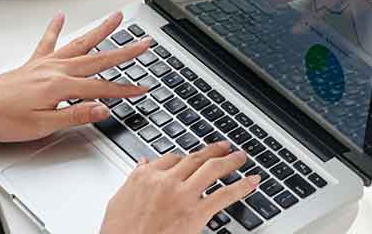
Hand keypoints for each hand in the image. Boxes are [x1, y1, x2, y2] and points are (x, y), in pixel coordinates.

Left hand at [0, 11, 149, 143]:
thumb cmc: (2, 119)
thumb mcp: (42, 125)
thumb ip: (75, 115)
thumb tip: (103, 109)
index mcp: (60, 87)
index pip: (102, 88)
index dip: (125, 90)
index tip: (142, 89)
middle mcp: (55, 70)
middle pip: (98, 58)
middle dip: (125, 51)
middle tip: (144, 43)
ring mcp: (44, 64)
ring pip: (79, 43)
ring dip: (100, 31)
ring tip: (116, 17)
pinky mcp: (32, 63)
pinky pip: (47, 42)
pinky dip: (55, 28)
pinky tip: (60, 16)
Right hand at [98, 142, 259, 233]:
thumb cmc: (119, 233)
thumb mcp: (119, 202)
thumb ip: (133, 180)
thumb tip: (142, 163)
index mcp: (145, 177)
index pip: (171, 158)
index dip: (186, 156)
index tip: (195, 156)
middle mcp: (166, 181)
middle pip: (195, 159)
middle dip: (213, 151)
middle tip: (224, 147)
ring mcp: (182, 195)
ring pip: (212, 169)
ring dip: (230, 160)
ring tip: (240, 157)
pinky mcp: (196, 213)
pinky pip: (224, 195)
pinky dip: (242, 186)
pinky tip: (252, 182)